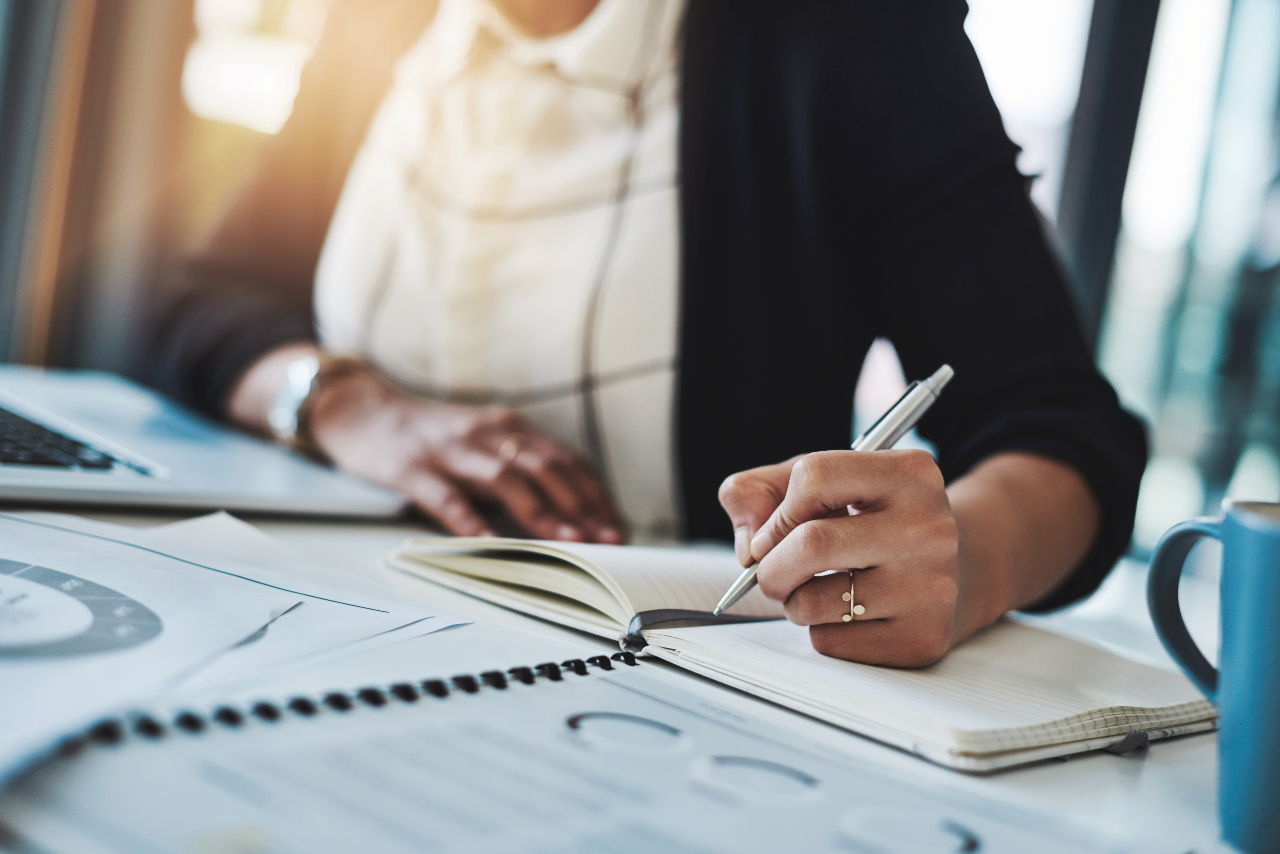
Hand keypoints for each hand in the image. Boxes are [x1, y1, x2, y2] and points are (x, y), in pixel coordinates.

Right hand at [307, 368, 624, 542]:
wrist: (362, 411)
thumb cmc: (431, 438)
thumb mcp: (482, 444)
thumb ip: (518, 470)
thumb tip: (567, 514)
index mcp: (508, 427)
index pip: (566, 460)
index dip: (596, 494)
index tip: (619, 526)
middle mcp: (486, 433)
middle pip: (547, 467)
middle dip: (583, 506)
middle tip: (610, 540)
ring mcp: (449, 449)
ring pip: (506, 479)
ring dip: (543, 512)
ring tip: (571, 542)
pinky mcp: (411, 467)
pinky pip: (446, 497)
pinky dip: (471, 522)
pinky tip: (490, 545)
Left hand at [719, 450, 959, 666]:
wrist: (960, 571)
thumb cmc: (875, 521)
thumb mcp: (826, 485)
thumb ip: (762, 492)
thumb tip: (748, 547)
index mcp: (909, 473)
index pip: (814, 477)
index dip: (778, 510)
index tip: (774, 531)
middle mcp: (929, 528)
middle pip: (812, 544)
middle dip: (771, 565)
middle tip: (771, 572)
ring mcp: (930, 587)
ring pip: (812, 603)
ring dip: (793, 601)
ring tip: (817, 590)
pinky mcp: (921, 638)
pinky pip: (830, 643)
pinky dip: (821, 631)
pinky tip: (850, 614)